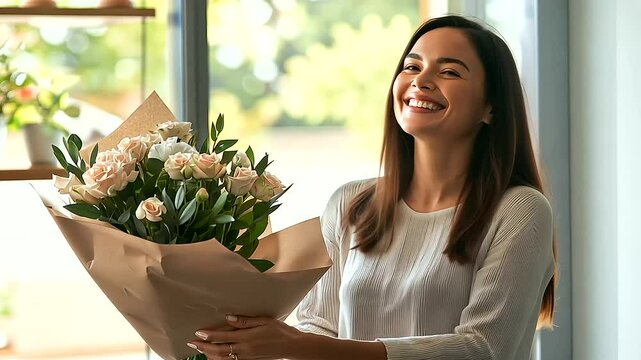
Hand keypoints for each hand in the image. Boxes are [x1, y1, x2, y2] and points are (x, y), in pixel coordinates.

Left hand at [188, 314, 307, 359]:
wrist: (292, 347)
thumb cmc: (280, 331)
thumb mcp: (264, 320)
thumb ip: (245, 320)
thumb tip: (228, 317)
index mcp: (247, 338)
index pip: (223, 337)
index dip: (209, 335)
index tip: (198, 333)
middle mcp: (245, 350)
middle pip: (219, 351)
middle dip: (204, 347)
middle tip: (192, 343)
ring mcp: (247, 358)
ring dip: (210, 355)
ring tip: (201, 350)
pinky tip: (215, 357)